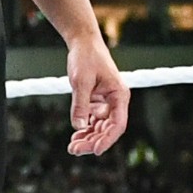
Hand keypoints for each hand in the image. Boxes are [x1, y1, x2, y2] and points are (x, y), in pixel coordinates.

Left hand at [61, 34, 129, 155]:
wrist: (83, 42)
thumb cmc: (86, 57)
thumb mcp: (81, 81)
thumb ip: (81, 104)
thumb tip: (78, 126)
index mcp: (119, 95)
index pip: (117, 124)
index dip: (108, 139)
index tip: (96, 150)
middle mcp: (115, 101)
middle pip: (108, 129)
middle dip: (93, 141)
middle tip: (75, 150)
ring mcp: (106, 103)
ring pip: (100, 128)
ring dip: (88, 138)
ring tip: (73, 147)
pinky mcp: (96, 102)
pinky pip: (92, 121)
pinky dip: (84, 130)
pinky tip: (75, 137)